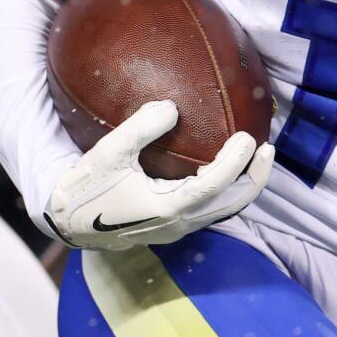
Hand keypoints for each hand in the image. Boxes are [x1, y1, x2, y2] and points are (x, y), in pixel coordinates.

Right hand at [43, 101, 273, 250]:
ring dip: (242, 185)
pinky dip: (226, 190)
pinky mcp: (172, 228)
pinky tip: (224, 168)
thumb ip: (139, 129)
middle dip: (254, 177)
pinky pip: (210, 210)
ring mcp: (177, 229)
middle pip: (232, 205)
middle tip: (268, 147)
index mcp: (166, 208)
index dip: (235, 163)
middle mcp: (178, 224)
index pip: (214, 186)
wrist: (68, 224)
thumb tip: (172, 107)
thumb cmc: (86, 188)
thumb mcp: (107, 154)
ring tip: (254, 157)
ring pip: (223, 211)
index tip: (249, 137)